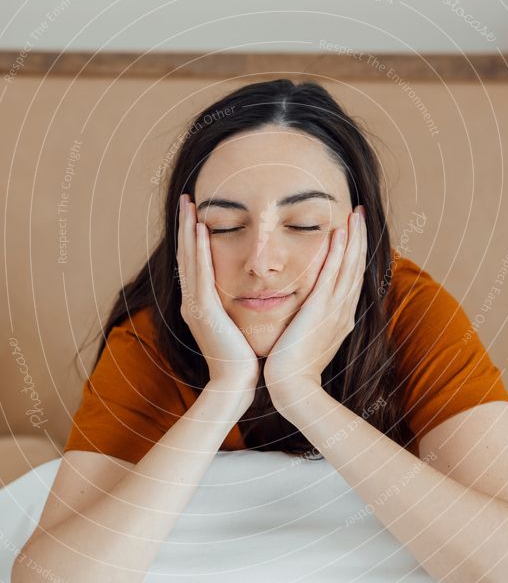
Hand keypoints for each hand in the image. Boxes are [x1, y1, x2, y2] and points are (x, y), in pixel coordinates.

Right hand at [176, 193, 259, 389]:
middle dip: (185, 225)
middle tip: (186, 198)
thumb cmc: (241, 358)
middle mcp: (191, 301)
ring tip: (189, 204)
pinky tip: (200, 229)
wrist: (235, 384)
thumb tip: (246, 292)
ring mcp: (195, 305)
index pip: (193, 262)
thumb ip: (232, 307)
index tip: (194, 213)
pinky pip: (200, 273)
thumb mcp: (234, 326)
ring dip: (188, 229)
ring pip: (189, 259)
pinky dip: (198, 250)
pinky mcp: (204, 310)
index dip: (191, 236)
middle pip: (186, 255)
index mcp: (199, 304)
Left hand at [263, 205, 366, 404]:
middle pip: (356, 266)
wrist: (291, 386)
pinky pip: (333, 274)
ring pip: (349, 266)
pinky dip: (338, 253)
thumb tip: (305, 310)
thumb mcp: (306, 339)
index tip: (354, 231)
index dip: (354, 252)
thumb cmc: (292, 366)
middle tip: (361, 213)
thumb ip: (309, 321)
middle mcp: (343, 310)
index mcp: (340, 317)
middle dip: (359, 239)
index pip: (351, 277)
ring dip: (353, 238)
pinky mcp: (322, 310)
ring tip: (355, 214)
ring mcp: (335, 310)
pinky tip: (339, 233)